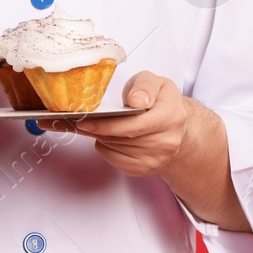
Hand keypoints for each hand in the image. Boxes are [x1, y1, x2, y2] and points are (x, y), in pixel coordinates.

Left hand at [47, 71, 188, 177]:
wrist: (173, 126)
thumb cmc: (159, 101)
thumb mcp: (155, 82)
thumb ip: (145, 86)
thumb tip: (137, 100)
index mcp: (171, 116)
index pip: (133, 125)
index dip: (106, 124)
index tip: (85, 120)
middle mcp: (167, 142)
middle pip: (121, 138)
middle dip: (97, 129)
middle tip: (78, 121)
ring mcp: (156, 159)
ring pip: (114, 148)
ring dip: (101, 136)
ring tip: (94, 124)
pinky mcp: (145, 169)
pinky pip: (114, 159)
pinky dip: (106, 147)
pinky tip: (109, 136)